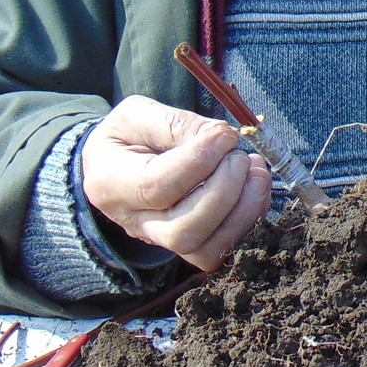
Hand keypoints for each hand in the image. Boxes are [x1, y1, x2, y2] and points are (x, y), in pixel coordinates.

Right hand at [79, 96, 271, 273]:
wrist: (118, 163)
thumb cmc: (129, 135)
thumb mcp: (139, 114)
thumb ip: (177, 123)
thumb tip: (220, 136)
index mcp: (110, 184)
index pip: (155, 186)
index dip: (198, 161)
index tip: (226, 135)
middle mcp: (133, 222)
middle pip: (183, 232)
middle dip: (224, 193)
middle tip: (240, 157)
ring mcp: (160, 240)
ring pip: (204, 251)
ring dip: (242, 212)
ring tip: (257, 172)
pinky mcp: (187, 247)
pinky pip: (219, 251)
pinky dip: (246, 222)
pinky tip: (255, 190)